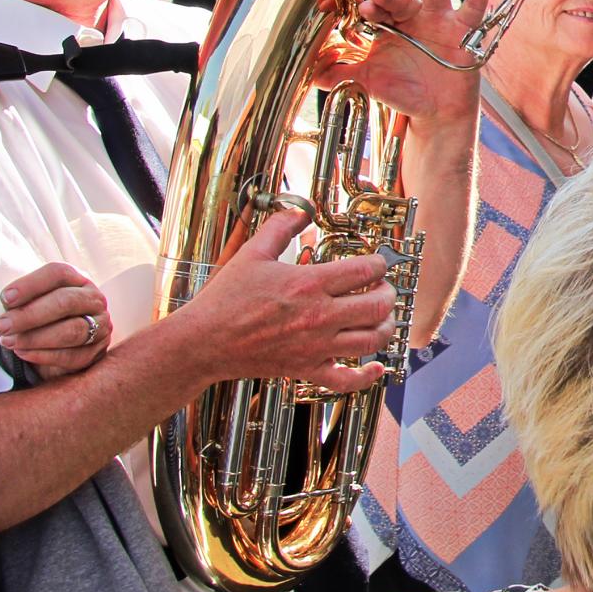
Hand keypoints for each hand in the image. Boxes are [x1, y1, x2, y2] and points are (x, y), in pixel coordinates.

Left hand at [0, 263, 110, 380]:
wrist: (55, 349)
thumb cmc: (40, 318)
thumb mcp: (32, 301)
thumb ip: (24, 298)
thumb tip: (8, 301)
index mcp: (78, 279)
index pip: (58, 273)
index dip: (31, 284)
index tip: (5, 298)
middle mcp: (94, 300)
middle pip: (66, 301)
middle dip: (30, 315)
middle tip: (2, 325)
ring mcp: (100, 326)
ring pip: (72, 331)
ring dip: (36, 338)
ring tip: (9, 342)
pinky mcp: (97, 352)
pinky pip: (72, 356)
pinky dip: (44, 356)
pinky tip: (22, 353)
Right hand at [183, 208, 396, 391]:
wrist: (204, 341)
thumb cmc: (225, 300)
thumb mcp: (252, 253)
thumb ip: (279, 227)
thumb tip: (299, 211)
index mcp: (309, 285)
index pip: (364, 271)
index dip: (379, 264)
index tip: (377, 263)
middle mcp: (319, 316)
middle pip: (378, 306)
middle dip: (389, 294)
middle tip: (384, 289)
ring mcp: (316, 346)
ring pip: (372, 340)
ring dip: (386, 327)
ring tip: (382, 318)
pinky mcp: (307, 369)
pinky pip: (348, 380)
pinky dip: (367, 376)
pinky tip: (377, 367)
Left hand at [323, 0, 488, 124]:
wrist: (435, 113)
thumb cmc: (403, 91)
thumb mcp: (367, 82)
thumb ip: (339, 75)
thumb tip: (309, 72)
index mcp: (388, 26)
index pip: (375, 9)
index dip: (367, 8)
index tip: (359, 10)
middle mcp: (413, 17)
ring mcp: (440, 20)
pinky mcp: (464, 30)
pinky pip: (474, 7)